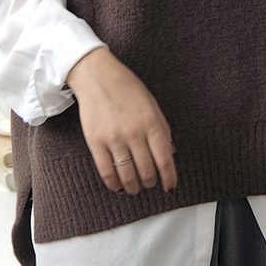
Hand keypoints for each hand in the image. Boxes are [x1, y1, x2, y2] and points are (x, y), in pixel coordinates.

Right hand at [66, 47, 176, 195]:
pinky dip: (114, 184)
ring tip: (135, 188)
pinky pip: (106, 171)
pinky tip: (118, 186)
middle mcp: (134, 132)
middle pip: (146, 171)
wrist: (97, 76)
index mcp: (151, 123)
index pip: (164, 160)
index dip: (169, 178)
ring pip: (127, 175)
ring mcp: (114, 138)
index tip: (169, 187)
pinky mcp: (95, 141)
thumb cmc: (127, 88)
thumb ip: (162, 129)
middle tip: (150, 183)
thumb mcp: (152, 105)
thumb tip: (169, 155)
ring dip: (133, 187)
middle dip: (150, 182)